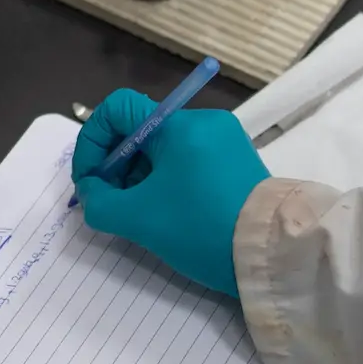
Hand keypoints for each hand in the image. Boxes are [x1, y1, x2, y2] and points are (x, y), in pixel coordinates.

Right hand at [73, 90, 268, 295]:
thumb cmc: (201, 228)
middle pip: (140, 131)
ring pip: (163, 150)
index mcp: (179, 126)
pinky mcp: (236, 163)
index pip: (117, 109)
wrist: (272, 254)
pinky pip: (187, 163)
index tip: (90, 180)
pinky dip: (166, 182)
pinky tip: (165, 213)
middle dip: (115, 166)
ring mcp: (224, 142)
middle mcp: (204, 123)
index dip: (91, 141)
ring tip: (136, 214)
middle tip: (109, 204)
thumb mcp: (139, 220)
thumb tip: (91, 191)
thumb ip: (99, 202)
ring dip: (139, 177)